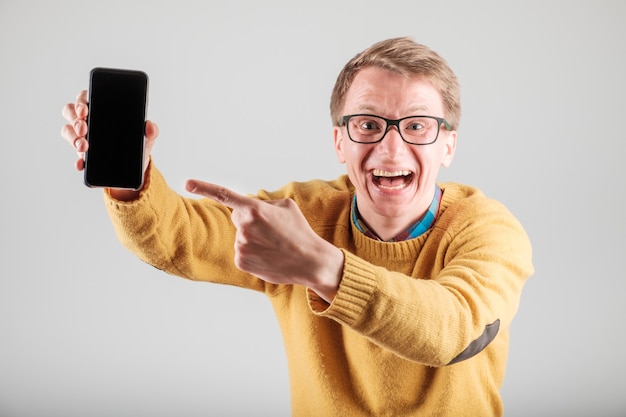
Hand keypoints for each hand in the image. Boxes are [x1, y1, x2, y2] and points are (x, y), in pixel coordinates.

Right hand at [60, 90, 158, 199]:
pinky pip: (75, 157)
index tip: (85, 109)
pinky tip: (82, 163)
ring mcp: (83, 138)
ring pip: (67, 131)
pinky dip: (77, 160)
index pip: (85, 98)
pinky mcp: (83, 157)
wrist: (136, 171)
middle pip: (71, 111)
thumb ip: (151, 131)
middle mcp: (88, 122)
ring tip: (84, 146)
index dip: (81, 100)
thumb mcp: (147, 138)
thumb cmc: (137, 147)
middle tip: (84, 128)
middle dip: (74, 118)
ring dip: (73, 137)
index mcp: (101, 111)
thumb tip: (150, 126)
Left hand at [186, 179, 343, 302]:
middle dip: (251, 220)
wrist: (310, 261)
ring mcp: (241, 246)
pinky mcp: (240, 262)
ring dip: (254, 238)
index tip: (187, 183)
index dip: (204, 187)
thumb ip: (263, 203)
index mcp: (254, 209)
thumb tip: (248, 208)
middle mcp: (244, 227)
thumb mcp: (286, 206)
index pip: (224, 195)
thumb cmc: (299, 231)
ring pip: (241, 236)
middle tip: (273, 230)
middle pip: (239, 217)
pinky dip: (253, 253)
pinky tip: (268, 256)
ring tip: (274, 245)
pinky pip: (242, 251)